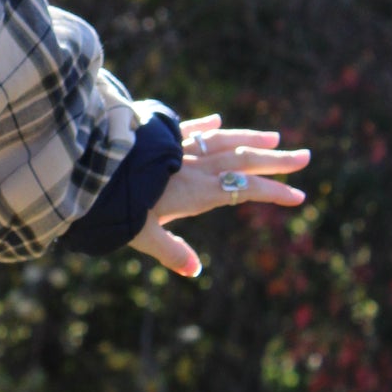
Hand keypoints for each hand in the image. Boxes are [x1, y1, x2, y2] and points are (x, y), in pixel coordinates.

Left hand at [128, 113, 309, 278]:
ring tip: (275, 137)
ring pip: (220, 141)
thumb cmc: (110, 205)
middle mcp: (191, 166)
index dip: (273, 193)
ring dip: (249, 139)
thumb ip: (171, 251)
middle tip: (305, 156)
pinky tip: (217, 120)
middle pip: (241, 161)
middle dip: (275, 161)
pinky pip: (185, 130)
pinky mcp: (155, 135)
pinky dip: (203, 126)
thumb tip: (195, 271)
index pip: (243, 190)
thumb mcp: (141, 234)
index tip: (299, 197)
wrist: (86, 165)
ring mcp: (175, 149)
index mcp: (194, 191)